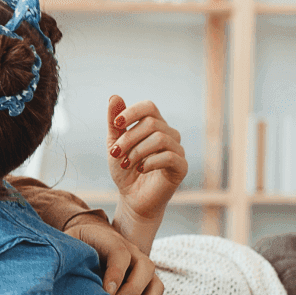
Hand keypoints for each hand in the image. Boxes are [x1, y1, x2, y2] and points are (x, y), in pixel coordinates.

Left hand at [65, 220, 163, 294]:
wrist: (87, 243)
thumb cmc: (75, 247)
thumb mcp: (70, 245)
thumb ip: (69, 255)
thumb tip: (55, 274)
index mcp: (112, 241)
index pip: (120, 253)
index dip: (116, 273)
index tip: (106, 292)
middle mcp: (133, 254)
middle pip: (146, 267)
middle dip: (132, 289)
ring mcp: (141, 272)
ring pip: (156, 287)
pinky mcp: (144, 290)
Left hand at [107, 95, 186, 252]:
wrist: (132, 199)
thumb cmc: (124, 170)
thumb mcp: (114, 144)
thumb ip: (115, 123)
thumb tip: (114, 96)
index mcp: (154, 125)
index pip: (148, 107)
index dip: (131, 112)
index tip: (116, 125)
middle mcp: (169, 134)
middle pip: (151, 124)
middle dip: (128, 138)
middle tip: (114, 153)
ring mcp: (178, 150)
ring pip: (160, 138)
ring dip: (137, 151)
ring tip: (124, 164)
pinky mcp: (181, 167)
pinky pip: (170, 156)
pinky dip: (150, 162)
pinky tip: (140, 169)